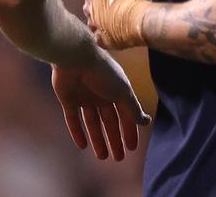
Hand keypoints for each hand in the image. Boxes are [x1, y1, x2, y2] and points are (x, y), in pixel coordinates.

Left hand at [51, 46, 150, 160]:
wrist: (75, 57)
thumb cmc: (104, 72)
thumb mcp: (123, 92)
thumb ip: (133, 108)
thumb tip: (146, 122)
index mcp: (118, 91)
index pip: (126, 115)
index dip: (130, 131)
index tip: (133, 147)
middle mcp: (103, 95)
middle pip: (110, 122)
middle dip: (115, 139)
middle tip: (119, 158)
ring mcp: (85, 98)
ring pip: (93, 123)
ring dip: (98, 140)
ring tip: (103, 157)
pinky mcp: (69, 100)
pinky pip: (73, 120)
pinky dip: (78, 132)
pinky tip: (83, 146)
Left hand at [82, 0, 146, 48]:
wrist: (139, 22)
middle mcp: (89, 10)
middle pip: (87, 0)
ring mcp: (96, 26)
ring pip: (92, 19)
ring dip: (95, 14)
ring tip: (100, 11)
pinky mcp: (105, 39)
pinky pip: (100, 35)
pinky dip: (102, 31)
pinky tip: (105, 31)